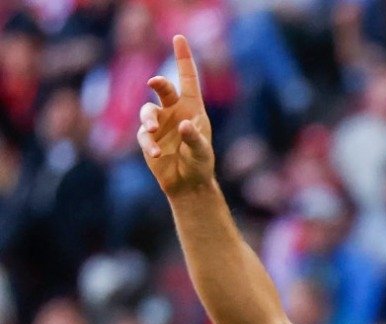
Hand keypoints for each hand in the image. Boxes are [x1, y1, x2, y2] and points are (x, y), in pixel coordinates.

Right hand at [138, 35, 215, 197]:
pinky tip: (157, 153)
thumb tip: (183, 125)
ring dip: (149, 120)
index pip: (188, 79)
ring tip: (153, 132)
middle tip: (154, 83)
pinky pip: (144, 136)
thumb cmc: (200, 164)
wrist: (187, 184)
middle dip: (158, 84)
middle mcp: (174, 111)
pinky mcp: (147, 138)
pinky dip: (148, 143)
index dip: (183, 59)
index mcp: (193, 108)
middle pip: (163, 89)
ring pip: (147, 111)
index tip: (179, 37)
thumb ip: (195, 138)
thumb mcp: (202, 152)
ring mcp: (159, 123)